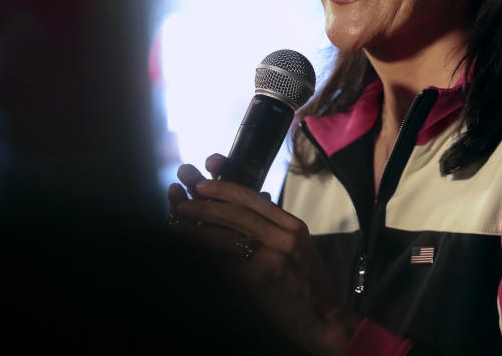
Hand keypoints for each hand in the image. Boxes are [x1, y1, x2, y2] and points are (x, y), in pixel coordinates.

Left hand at [167, 155, 361, 355]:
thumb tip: (247, 211)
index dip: (224, 186)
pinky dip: (204, 247)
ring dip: (198, 220)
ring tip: (176, 213)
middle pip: (237, 209)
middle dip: (204, 198)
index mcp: (293, 225)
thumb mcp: (297, 250)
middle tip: (181, 192)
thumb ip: (274, 231)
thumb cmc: (308, 288)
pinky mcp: (261, 277)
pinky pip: (226, 257)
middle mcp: (284, 235)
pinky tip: (188, 242)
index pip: (253, 197)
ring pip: (228, 229)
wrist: (325, 321)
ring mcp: (274, 254)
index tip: (202, 180)